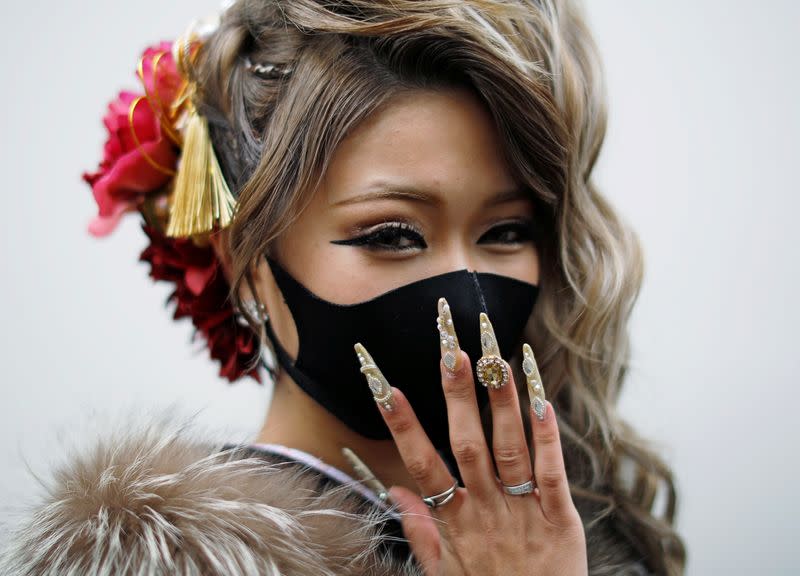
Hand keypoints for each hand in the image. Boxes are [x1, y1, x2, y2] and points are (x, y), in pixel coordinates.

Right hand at [354, 300, 587, 575]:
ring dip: (502, 403)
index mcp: (455, 522)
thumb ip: (420, 530)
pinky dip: (547, 439)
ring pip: (510, 450)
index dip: (404, 426)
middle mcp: (486, 511)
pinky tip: (542, 402)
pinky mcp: (561, 520)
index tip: (388, 388)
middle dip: (458, 397)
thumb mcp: (442, 572)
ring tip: (496, 360)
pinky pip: (553, 474)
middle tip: (451, 352)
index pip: (421, 464)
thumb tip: (394, 490)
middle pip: (468, 445)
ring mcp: (524, 513)